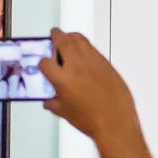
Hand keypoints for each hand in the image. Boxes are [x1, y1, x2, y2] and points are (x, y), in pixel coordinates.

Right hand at [38, 27, 140, 142]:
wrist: (116, 123)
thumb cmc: (92, 120)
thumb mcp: (65, 113)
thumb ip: (54, 103)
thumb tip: (49, 101)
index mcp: (63, 79)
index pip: (45, 62)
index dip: (42, 63)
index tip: (44, 65)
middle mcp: (77, 66)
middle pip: (62, 40)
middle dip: (56, 36)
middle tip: (54, 35)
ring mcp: (93, 62)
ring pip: (80, 39)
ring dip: (72, 37)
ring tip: (68, 39)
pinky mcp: (106, 64)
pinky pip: (93, 49)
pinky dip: (86, 48)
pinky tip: (85, 55)